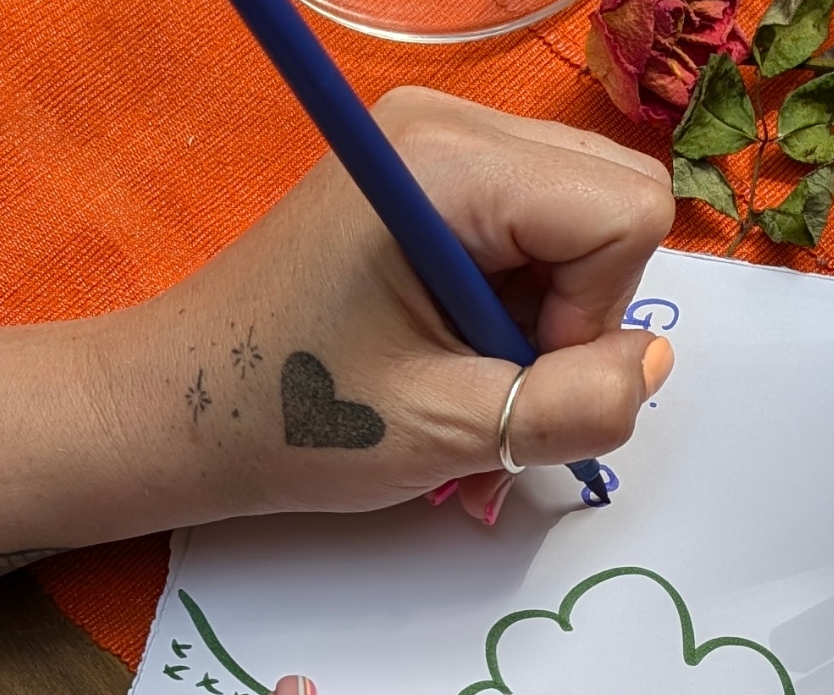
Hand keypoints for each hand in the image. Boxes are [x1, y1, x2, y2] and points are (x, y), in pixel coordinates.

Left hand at [112, 87, 675, 523]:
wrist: (179, 407)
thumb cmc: (291, 418)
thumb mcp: (448, 432)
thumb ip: (576, 404)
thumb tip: (654, 363)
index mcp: (451, 163)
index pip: (629, 212)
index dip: (596, 313)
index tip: (513, 371)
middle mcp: (452, 123)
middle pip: (619, 200)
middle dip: (583, 306)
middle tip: (492, 370)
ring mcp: (441, 141)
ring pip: (589, 217)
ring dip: (551, 313)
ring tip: (462, 366)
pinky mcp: (434, 174)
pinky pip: (542, 226)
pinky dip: (522, 301)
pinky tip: (453, 345)